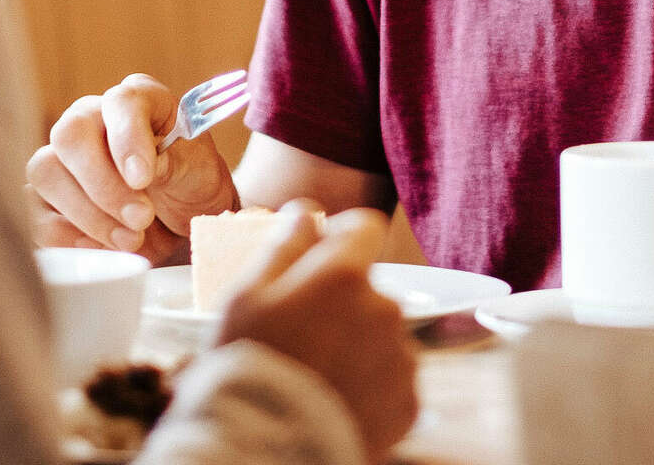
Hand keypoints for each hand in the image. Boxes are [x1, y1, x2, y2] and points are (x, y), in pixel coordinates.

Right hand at [27, 74, 238, 262]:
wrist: (181, 220)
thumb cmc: (191, 183)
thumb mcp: (199, 172)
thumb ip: (174, 164)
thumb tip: (141, 171)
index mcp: (136, 101)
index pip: (121, 102)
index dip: (127, 138)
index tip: (143, 178)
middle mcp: (91, 119)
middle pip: (70, 136)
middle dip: (104, 185)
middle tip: (141, 219)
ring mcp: (63, 157)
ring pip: (46, 173)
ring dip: (87, 214)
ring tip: (131, 240)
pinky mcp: (48, 197)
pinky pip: (36, 213)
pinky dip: (68, 237)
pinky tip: (104, 248)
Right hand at [216, 201, 419, 462]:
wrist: (267, 449)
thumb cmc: (248, 369)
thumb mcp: (245, 298)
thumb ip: (283, 247)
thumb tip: (306, 212)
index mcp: (344, 276)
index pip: (365, 228)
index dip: (342, 236)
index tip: (322, 253)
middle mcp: (384, 309)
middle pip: (368, 289)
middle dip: (341, 301)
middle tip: (301, 334)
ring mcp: (400, 358)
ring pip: (381, 335)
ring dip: (356, 344)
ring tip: (315, 375)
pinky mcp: (408, 402)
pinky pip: (391, 378)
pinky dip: (369, 384)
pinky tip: (334, 399)